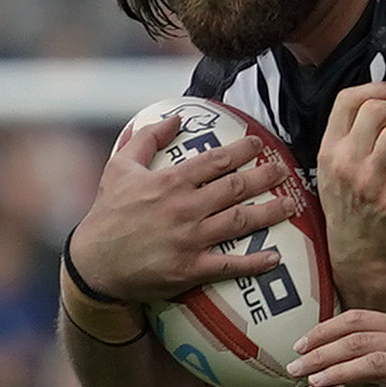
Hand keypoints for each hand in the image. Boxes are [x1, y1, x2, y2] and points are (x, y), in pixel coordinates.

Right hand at [67, 110, 297, 304]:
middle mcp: (184, 208)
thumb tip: (175, 117)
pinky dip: (254, 262)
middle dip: (265, 177)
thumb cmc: (108, 213)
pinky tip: (275, 258)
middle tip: (285, 171)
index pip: (215, 160)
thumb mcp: (120, 167)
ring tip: (291, 205)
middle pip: (235, 188)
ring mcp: (190, 239)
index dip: (242, 151)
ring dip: (270, 213)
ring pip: (239, 222)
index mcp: (170, 182)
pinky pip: (229, 265)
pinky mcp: (191, 269)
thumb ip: (147, 138)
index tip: (261, 144)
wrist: (94, 263)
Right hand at [316, 81, 385, 310]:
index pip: (347, 100)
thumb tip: (379, 98)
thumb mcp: (333, 171)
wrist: (359, 256)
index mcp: (329, 151)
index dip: (375, 88)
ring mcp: (370, 182)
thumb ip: (348, 136)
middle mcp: (346, 164)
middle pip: (376, 110)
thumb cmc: (350, 208)